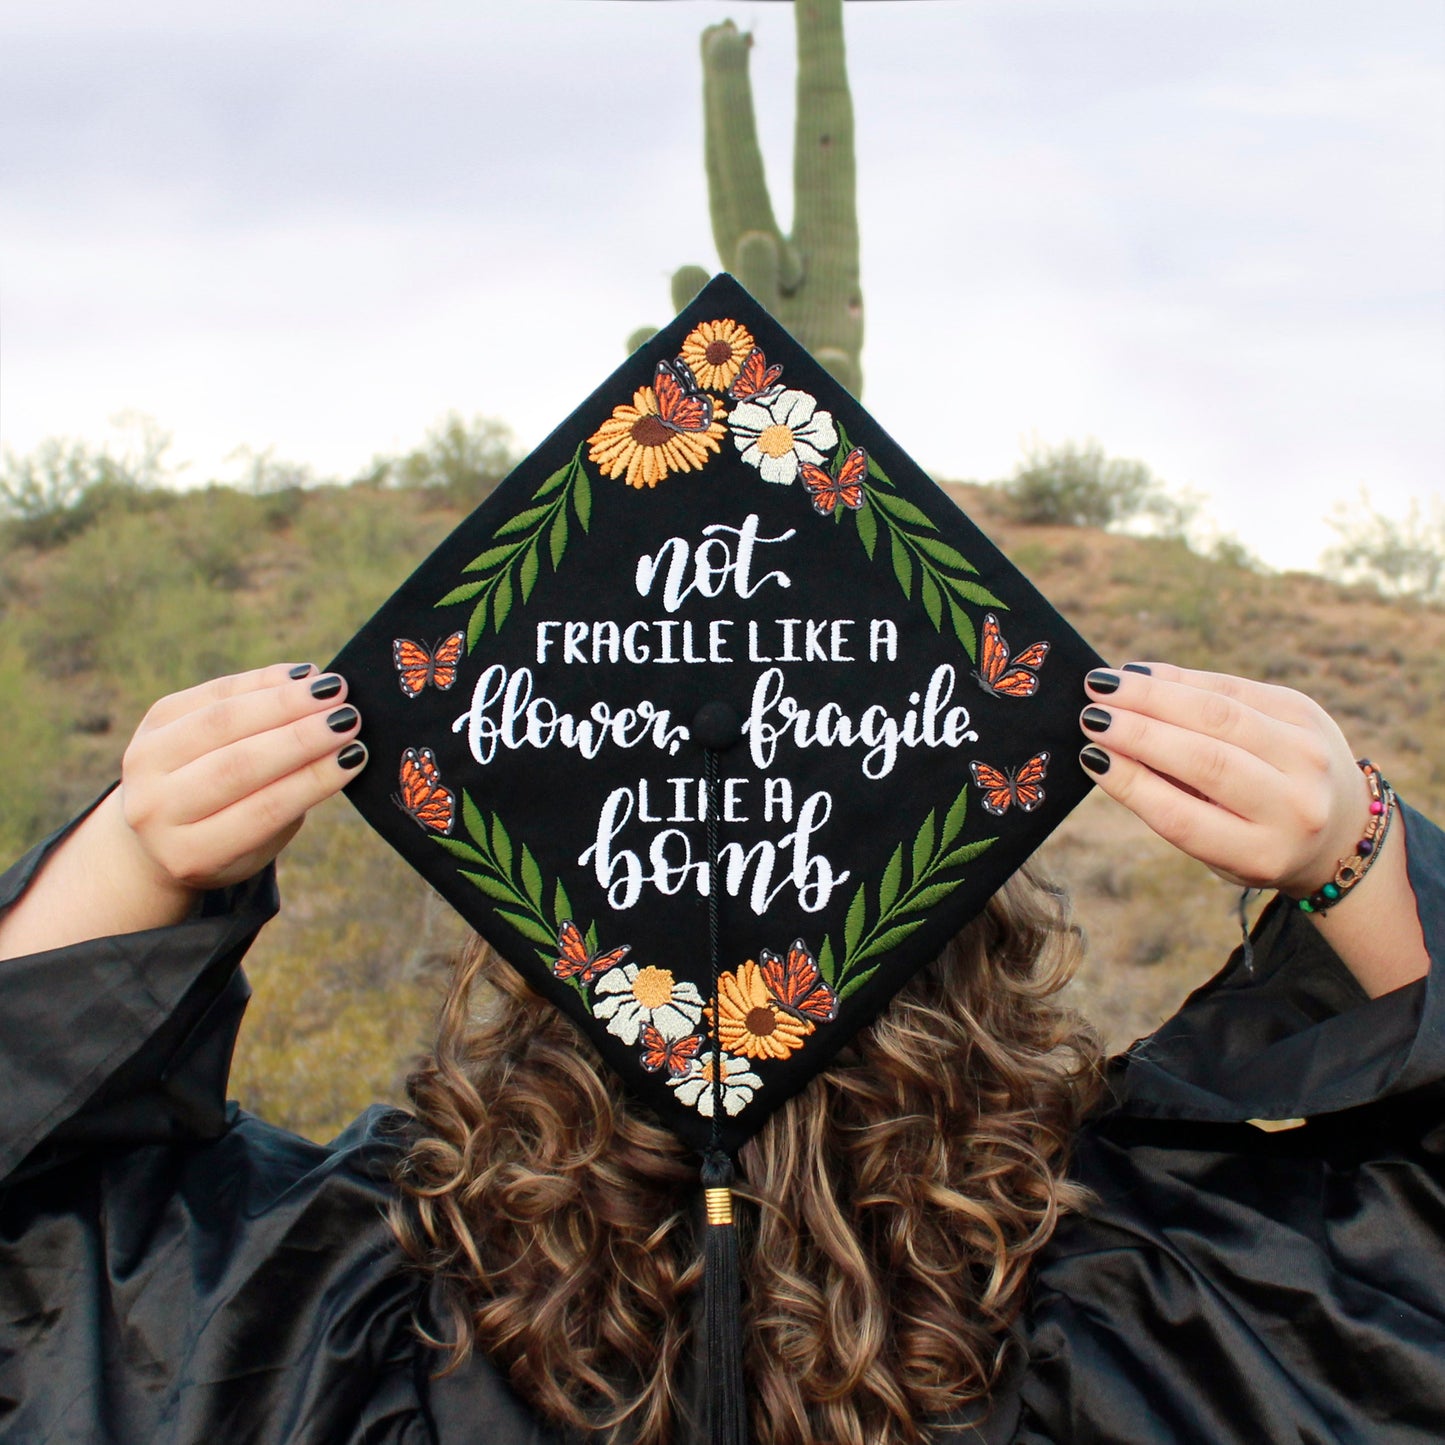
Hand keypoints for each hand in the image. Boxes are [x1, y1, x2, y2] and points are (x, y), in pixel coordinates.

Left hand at [0, 663, 368, 960]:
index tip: (356, 753)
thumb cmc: (231, 834)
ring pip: (221, 722)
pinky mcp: (151, 720)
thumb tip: (342, 746)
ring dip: (283, 701)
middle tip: (349, 716)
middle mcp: (156, 809)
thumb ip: (291, 799)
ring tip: (331, 688)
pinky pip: (212, 692)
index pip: (262, 811)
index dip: (312, 779)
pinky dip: (260, 681)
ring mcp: (145, 762)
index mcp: (191, 854)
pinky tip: (302, 675)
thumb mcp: (259, 841)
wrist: (157, 826)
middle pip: (237, 765)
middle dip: (301, 736)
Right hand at [1076, 663, 1367, 895]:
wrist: (1342, 827)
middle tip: (1089, 713)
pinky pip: (1234, 687)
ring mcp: (1307, 752)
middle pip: (1206, 760)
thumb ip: (1171, 802)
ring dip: (1154, 695)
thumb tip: (1107, 748)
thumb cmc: (1253, 838)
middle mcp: (1295, 804)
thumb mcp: (1218, 847)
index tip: (1089, 755)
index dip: (1132, 783)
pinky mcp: (1305, 711)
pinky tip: (1140, 674)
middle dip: (1140, 731)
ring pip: (1220, 714)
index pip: (1183, 815)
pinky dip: (1181, 678)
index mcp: (1262, 853)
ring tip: (1104, 685)